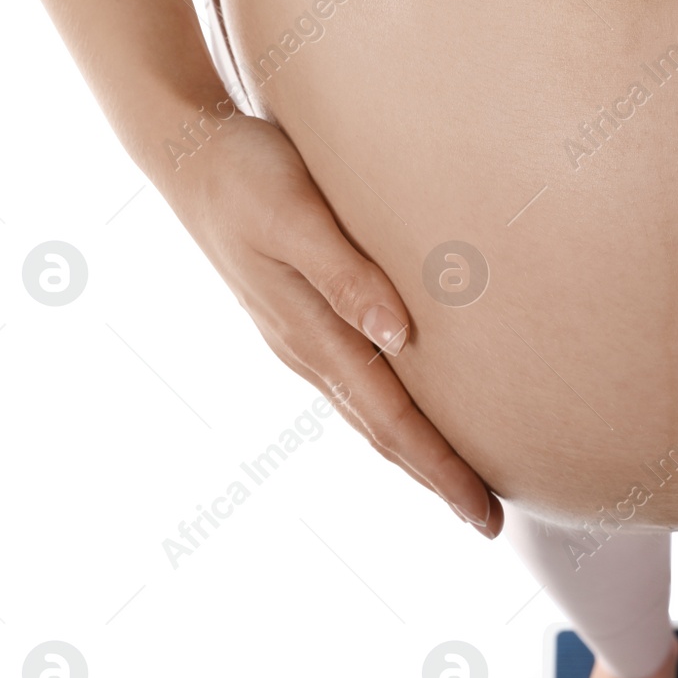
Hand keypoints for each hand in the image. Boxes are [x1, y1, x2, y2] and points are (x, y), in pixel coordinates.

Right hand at [163, 112, 500, 536]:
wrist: (187, 155)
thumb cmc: (249, 174)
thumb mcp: (296, 215)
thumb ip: (347, 275)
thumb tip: (399, 337)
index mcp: (312, 335)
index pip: (391, 421)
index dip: (440, 470)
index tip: (482, 514)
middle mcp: (307, 352)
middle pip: (384, 435)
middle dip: (437, 481)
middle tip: (489, 523)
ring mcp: (301, 343)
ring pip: (369, 417)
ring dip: (415, 456)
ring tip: (462, 486)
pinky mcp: (301, 323)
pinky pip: (358, 388)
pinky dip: (392, 418)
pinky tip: (413, 419)